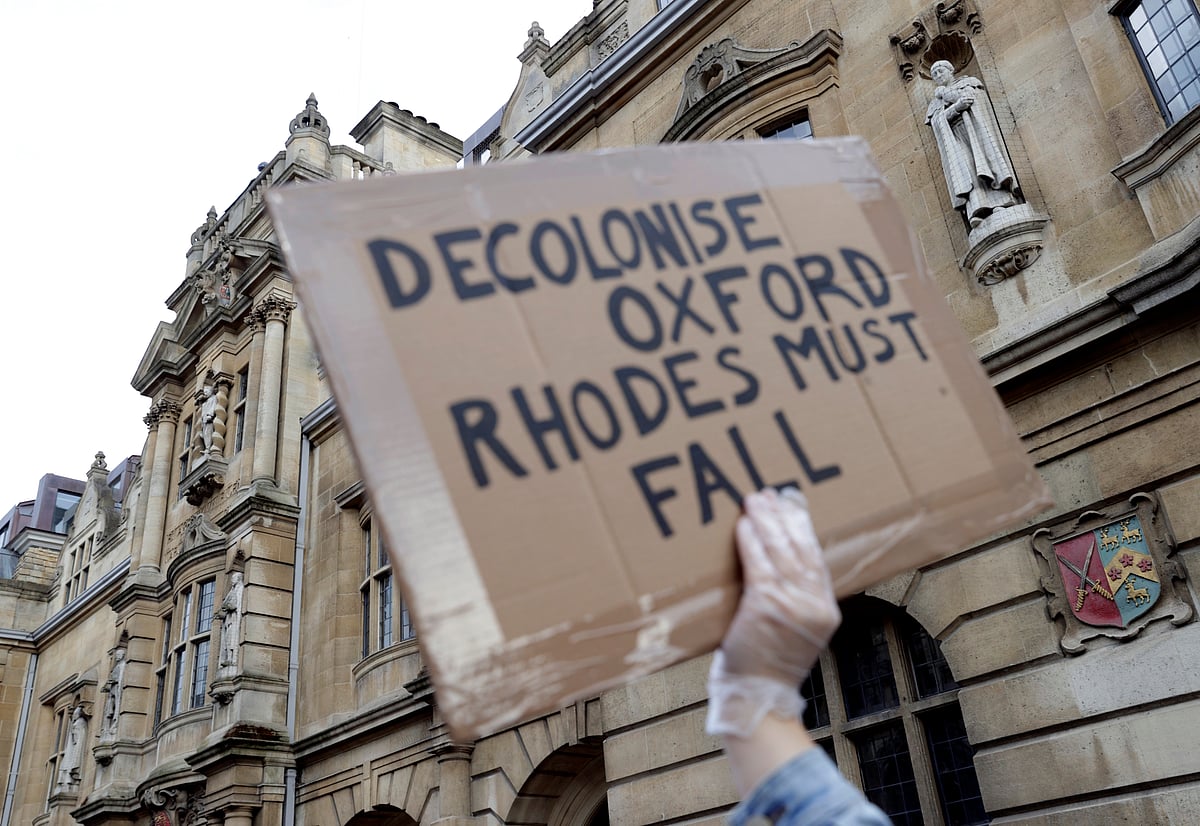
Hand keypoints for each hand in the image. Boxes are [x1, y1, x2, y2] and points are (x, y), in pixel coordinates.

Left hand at [707, 487, 840, 736]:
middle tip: (774, 492)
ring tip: (756, 500)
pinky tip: (745, 524)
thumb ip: (795, 603)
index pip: (818, 558)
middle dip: (787, 517)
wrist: (758, 697)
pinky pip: (760, 564)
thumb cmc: (766, 666)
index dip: (805, 528)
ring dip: (768, 521)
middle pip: (802, 549)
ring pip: (782, 551)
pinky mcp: (767, 606)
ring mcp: (793, 604)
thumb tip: (778, 569)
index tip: (795, 503)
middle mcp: (814, 604)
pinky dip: (752, 541)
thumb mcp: (794, 634)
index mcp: (826, 610)